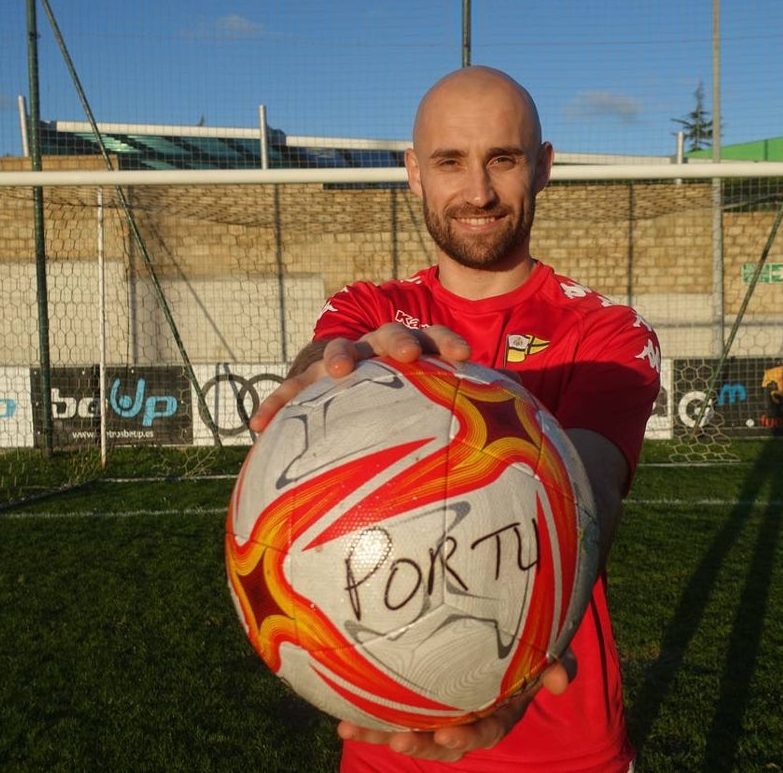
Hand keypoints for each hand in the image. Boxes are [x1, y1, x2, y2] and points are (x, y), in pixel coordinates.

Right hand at [248, 323, 469, 432]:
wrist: (358, 378)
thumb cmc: (410, 404)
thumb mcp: (442, 407)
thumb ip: (472, 415)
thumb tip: (523, 445)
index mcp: (412, 350)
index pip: (434, 337)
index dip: (448, 343)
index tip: (464, 359)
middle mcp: (375, 350)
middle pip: (389, 338)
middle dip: (398, 343)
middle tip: (407, 356)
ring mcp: (340, 361)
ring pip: (338, 354)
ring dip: (338, 359)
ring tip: (337, 372)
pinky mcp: (306, 380)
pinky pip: (291, 392)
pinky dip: (277, 405)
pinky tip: (259, 425)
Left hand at [337, 650, 575, 763]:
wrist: (502, 619)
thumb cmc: (527, 636)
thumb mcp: (549, 646)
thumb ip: (558, 662)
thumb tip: (561, 682)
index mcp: (499, 710)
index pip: (485, 731)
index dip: (467, 738)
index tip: (446, 736)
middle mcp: (468, 715)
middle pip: (444, 741)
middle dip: (420, 744)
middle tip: (398, 739)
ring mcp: (439, 708)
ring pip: (412, 729)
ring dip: (383, 733)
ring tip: (356, 728)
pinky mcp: (414, 698)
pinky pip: (390, 711)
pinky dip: (367, 718)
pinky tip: (342, 720)